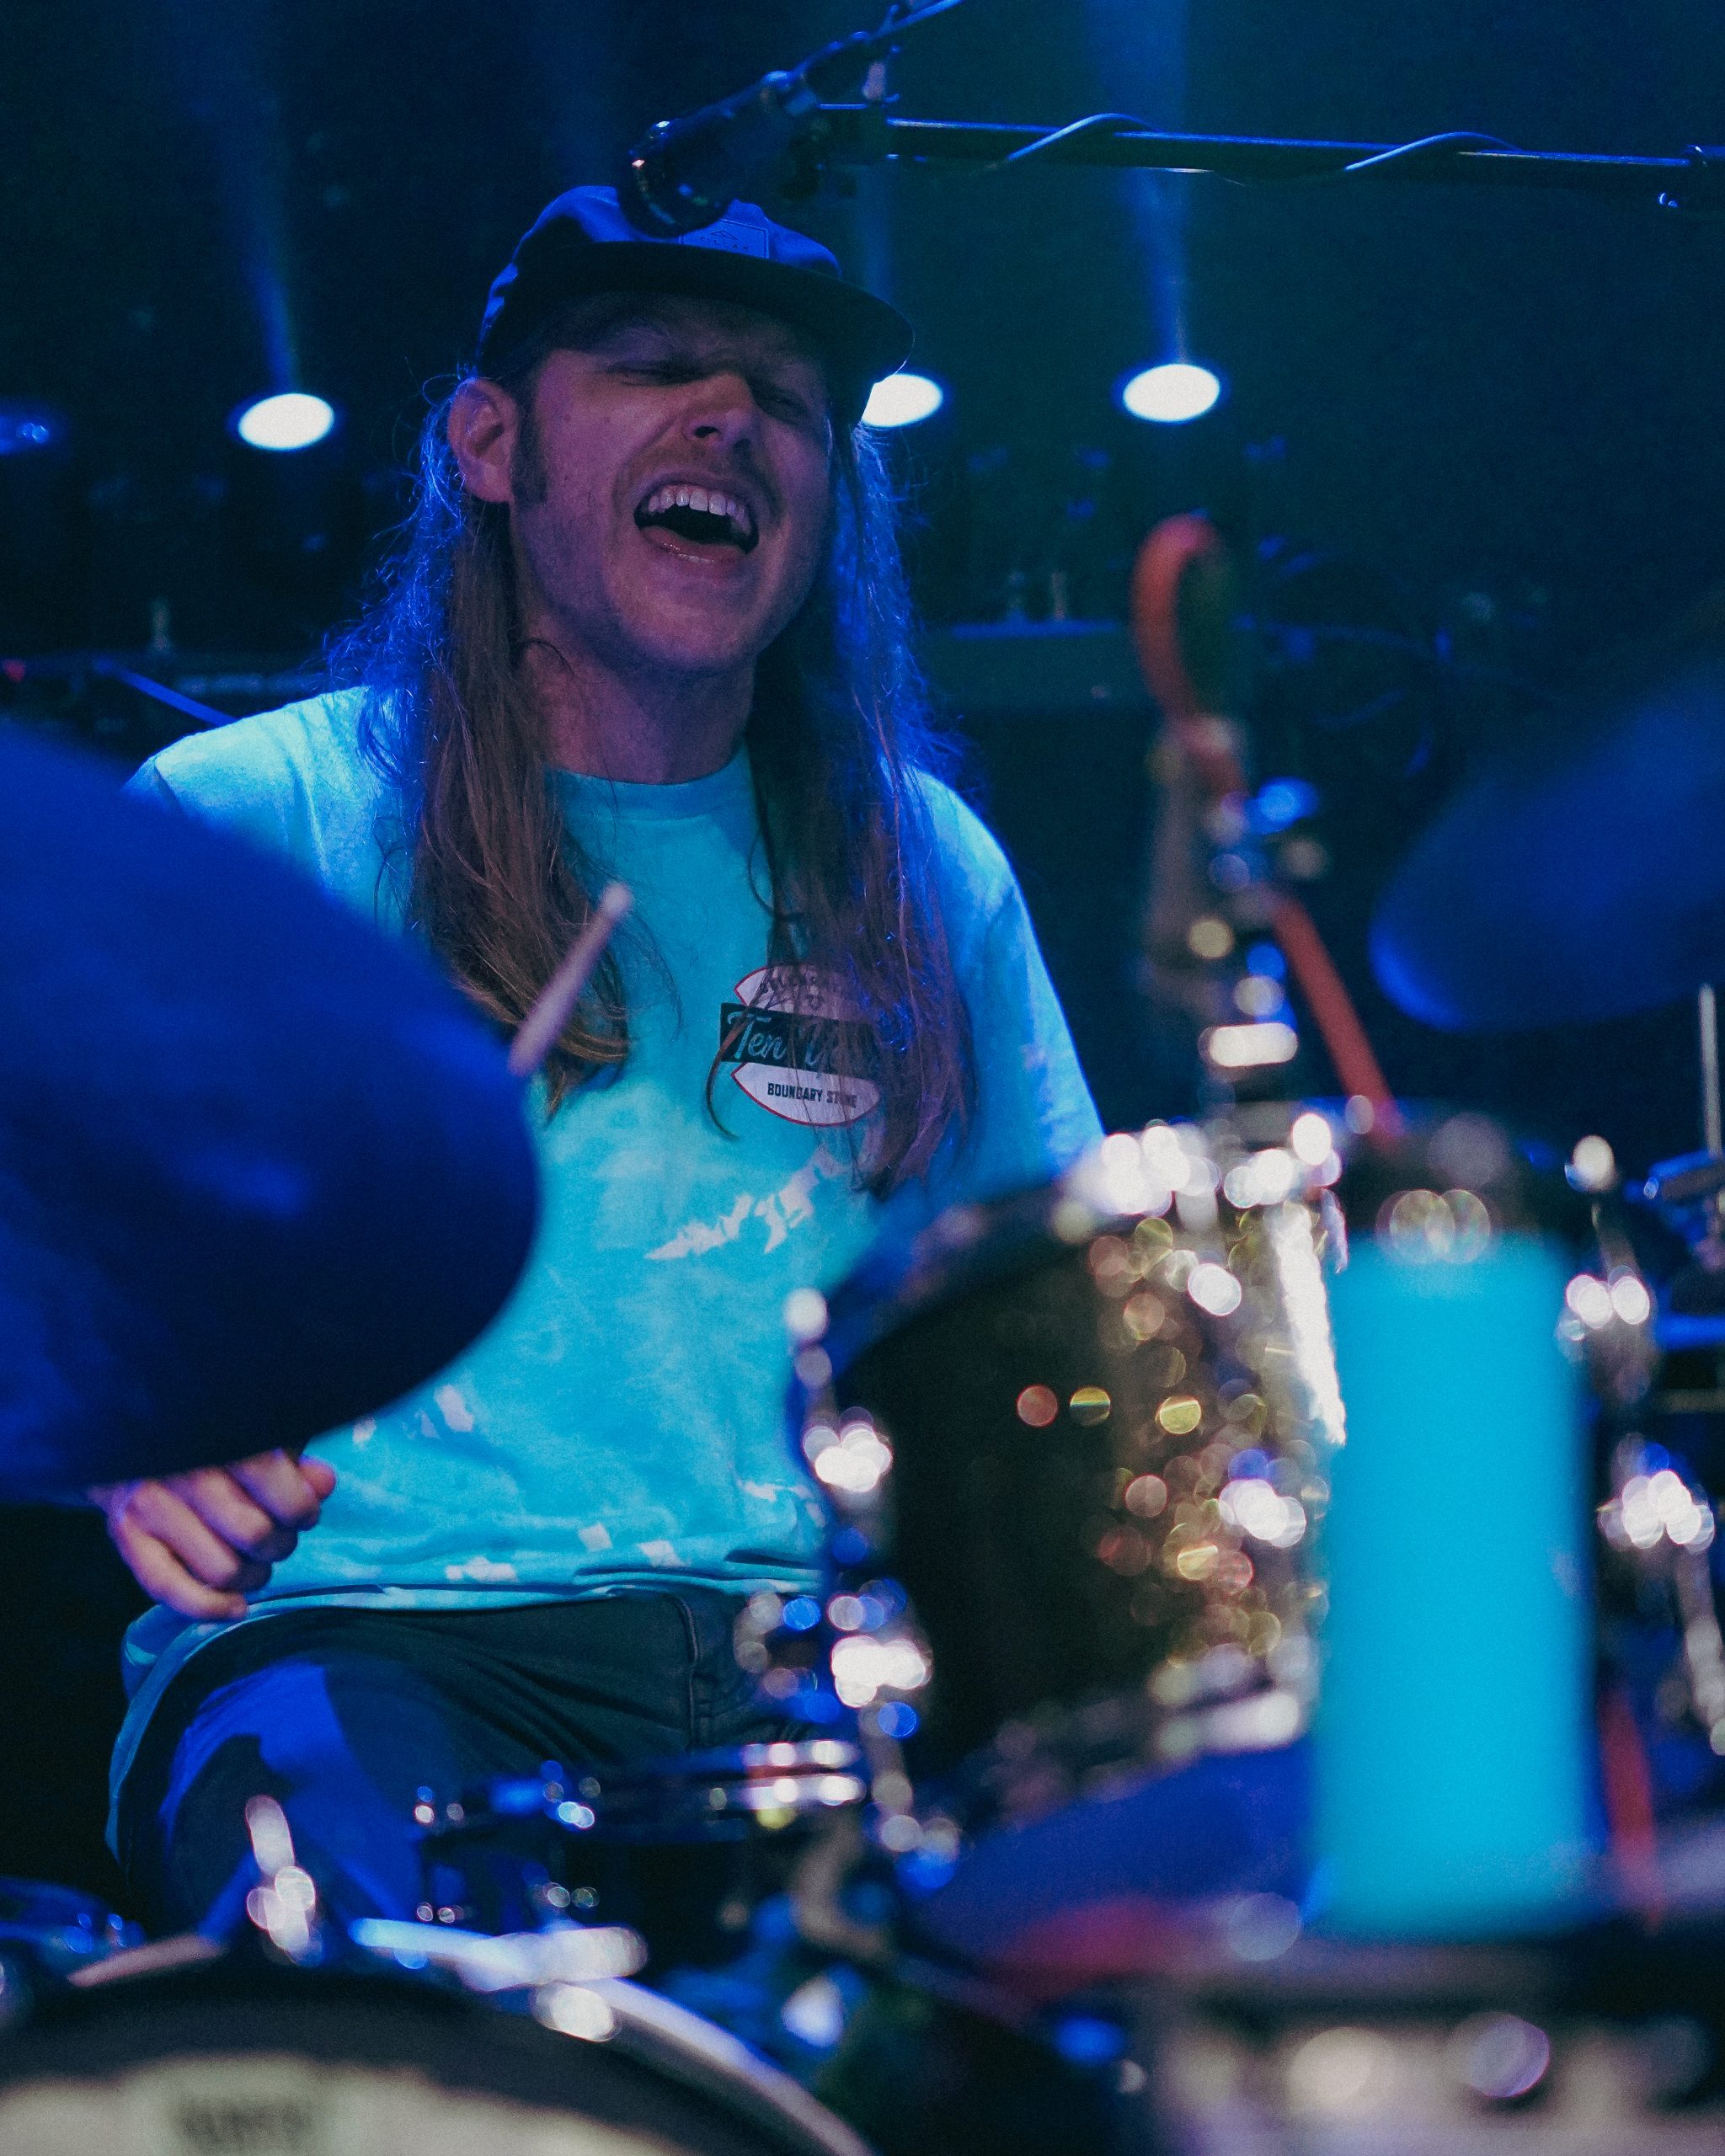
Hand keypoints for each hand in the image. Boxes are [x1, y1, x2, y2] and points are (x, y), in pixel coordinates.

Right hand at [91, 1449, 336, 1619]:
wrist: (135, 1437)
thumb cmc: (216, 1438)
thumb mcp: (262, 1436)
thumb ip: (296, 1462)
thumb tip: (324, 1483)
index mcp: (224, 1436)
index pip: (279, 1492)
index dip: (303, 1511)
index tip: (304, 1513)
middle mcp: (183, 1469)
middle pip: (253, 1535)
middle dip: (280, 1545)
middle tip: (279, 1537)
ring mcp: (150, 1502)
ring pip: (220, 1570)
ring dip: (252, 1577)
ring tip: (256, 1561)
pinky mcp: (125, 1532)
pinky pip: (166, 1587)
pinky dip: (208, 1607)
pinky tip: (235, 1608)